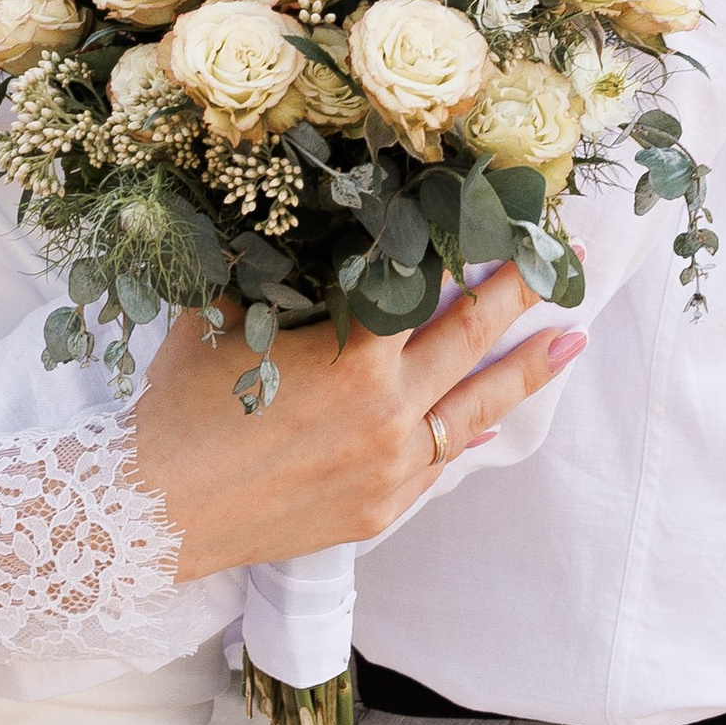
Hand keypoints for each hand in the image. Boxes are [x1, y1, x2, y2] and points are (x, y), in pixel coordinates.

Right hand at [134, 269, 583, 586]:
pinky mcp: (382, 508)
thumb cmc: (178, 406)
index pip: (429, 283)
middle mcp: (386, 408)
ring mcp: (391, 465)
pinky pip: (441, 461)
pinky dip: (470, 433)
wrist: (151, 511)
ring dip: (529, 370)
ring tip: (574, 339)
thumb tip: (302, 230)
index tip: (502, 212)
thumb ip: (275, 277)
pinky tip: (496, 419)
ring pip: (477, 408)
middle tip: (565, 255)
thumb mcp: (225, 319)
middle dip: (524, 290)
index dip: (469, 244)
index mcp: (353, 353)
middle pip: (473, 336)